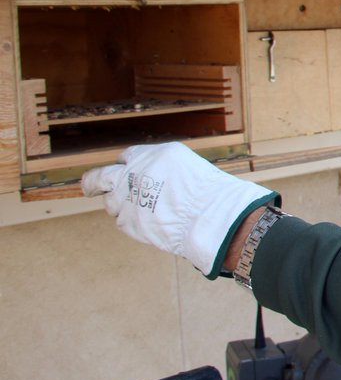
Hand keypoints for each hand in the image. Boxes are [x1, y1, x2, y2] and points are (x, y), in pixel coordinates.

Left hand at [81, 142, 278, 277]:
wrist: (212, 215)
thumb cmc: (210, 193)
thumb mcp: (187, 168)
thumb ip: (161, 172)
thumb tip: (149, 182)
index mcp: (153, 154)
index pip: (126, 156)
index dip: (126, 167)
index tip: (124, 173)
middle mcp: (135, 172)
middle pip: (99, 177)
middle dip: (91, 184)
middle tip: (89, 189)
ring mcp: (128, 198)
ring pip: (111, 204)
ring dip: (122, 208)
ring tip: (147, 214)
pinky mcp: (128, 221)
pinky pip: (124, 222)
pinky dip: (135, 224)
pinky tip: (154, 225)